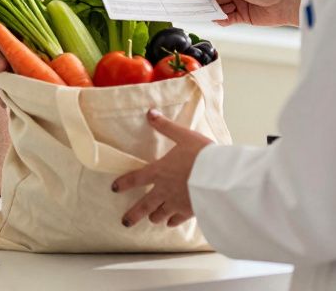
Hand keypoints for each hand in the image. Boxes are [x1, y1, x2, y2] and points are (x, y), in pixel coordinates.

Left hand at [114, 109, 212, 227]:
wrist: (220, 176)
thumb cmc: (202, 154)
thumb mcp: (183, 136)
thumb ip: (165, 126)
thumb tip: (150, 113)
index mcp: (159, 172)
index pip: (135, 179)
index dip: (123, 183)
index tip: (114, 188)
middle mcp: (164, 190)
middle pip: (144, 206)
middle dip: (133, 215)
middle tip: (125, 222)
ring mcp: (176, 203)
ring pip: (160, 215)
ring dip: (154, 216)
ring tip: (152, 218)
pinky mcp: (189, 212)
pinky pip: (176, 220)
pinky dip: (171, 221)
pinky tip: (170, 222)